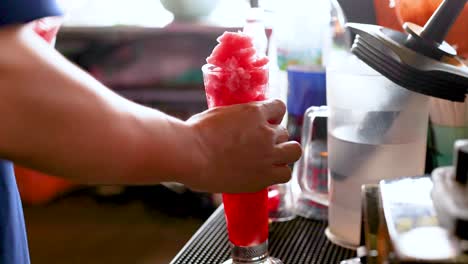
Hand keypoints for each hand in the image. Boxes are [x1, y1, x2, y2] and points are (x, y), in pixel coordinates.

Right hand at [185, 99, 301, 192]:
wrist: (191, 155)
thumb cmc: (195, 134)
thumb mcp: (217, 115)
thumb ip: (234, 118)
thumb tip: (233, 122)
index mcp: (254, 112)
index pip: (279, 107)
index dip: (273, 116)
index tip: (267, 122)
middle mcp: (266, 132)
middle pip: (285, 132)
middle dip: (274, 137)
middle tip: (261, 145)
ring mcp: (267, 154)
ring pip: (293, 151)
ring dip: (284, 153)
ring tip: (271, 159)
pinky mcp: (264, 176)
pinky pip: (286, 174)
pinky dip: (279, 172)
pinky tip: (267, 173)